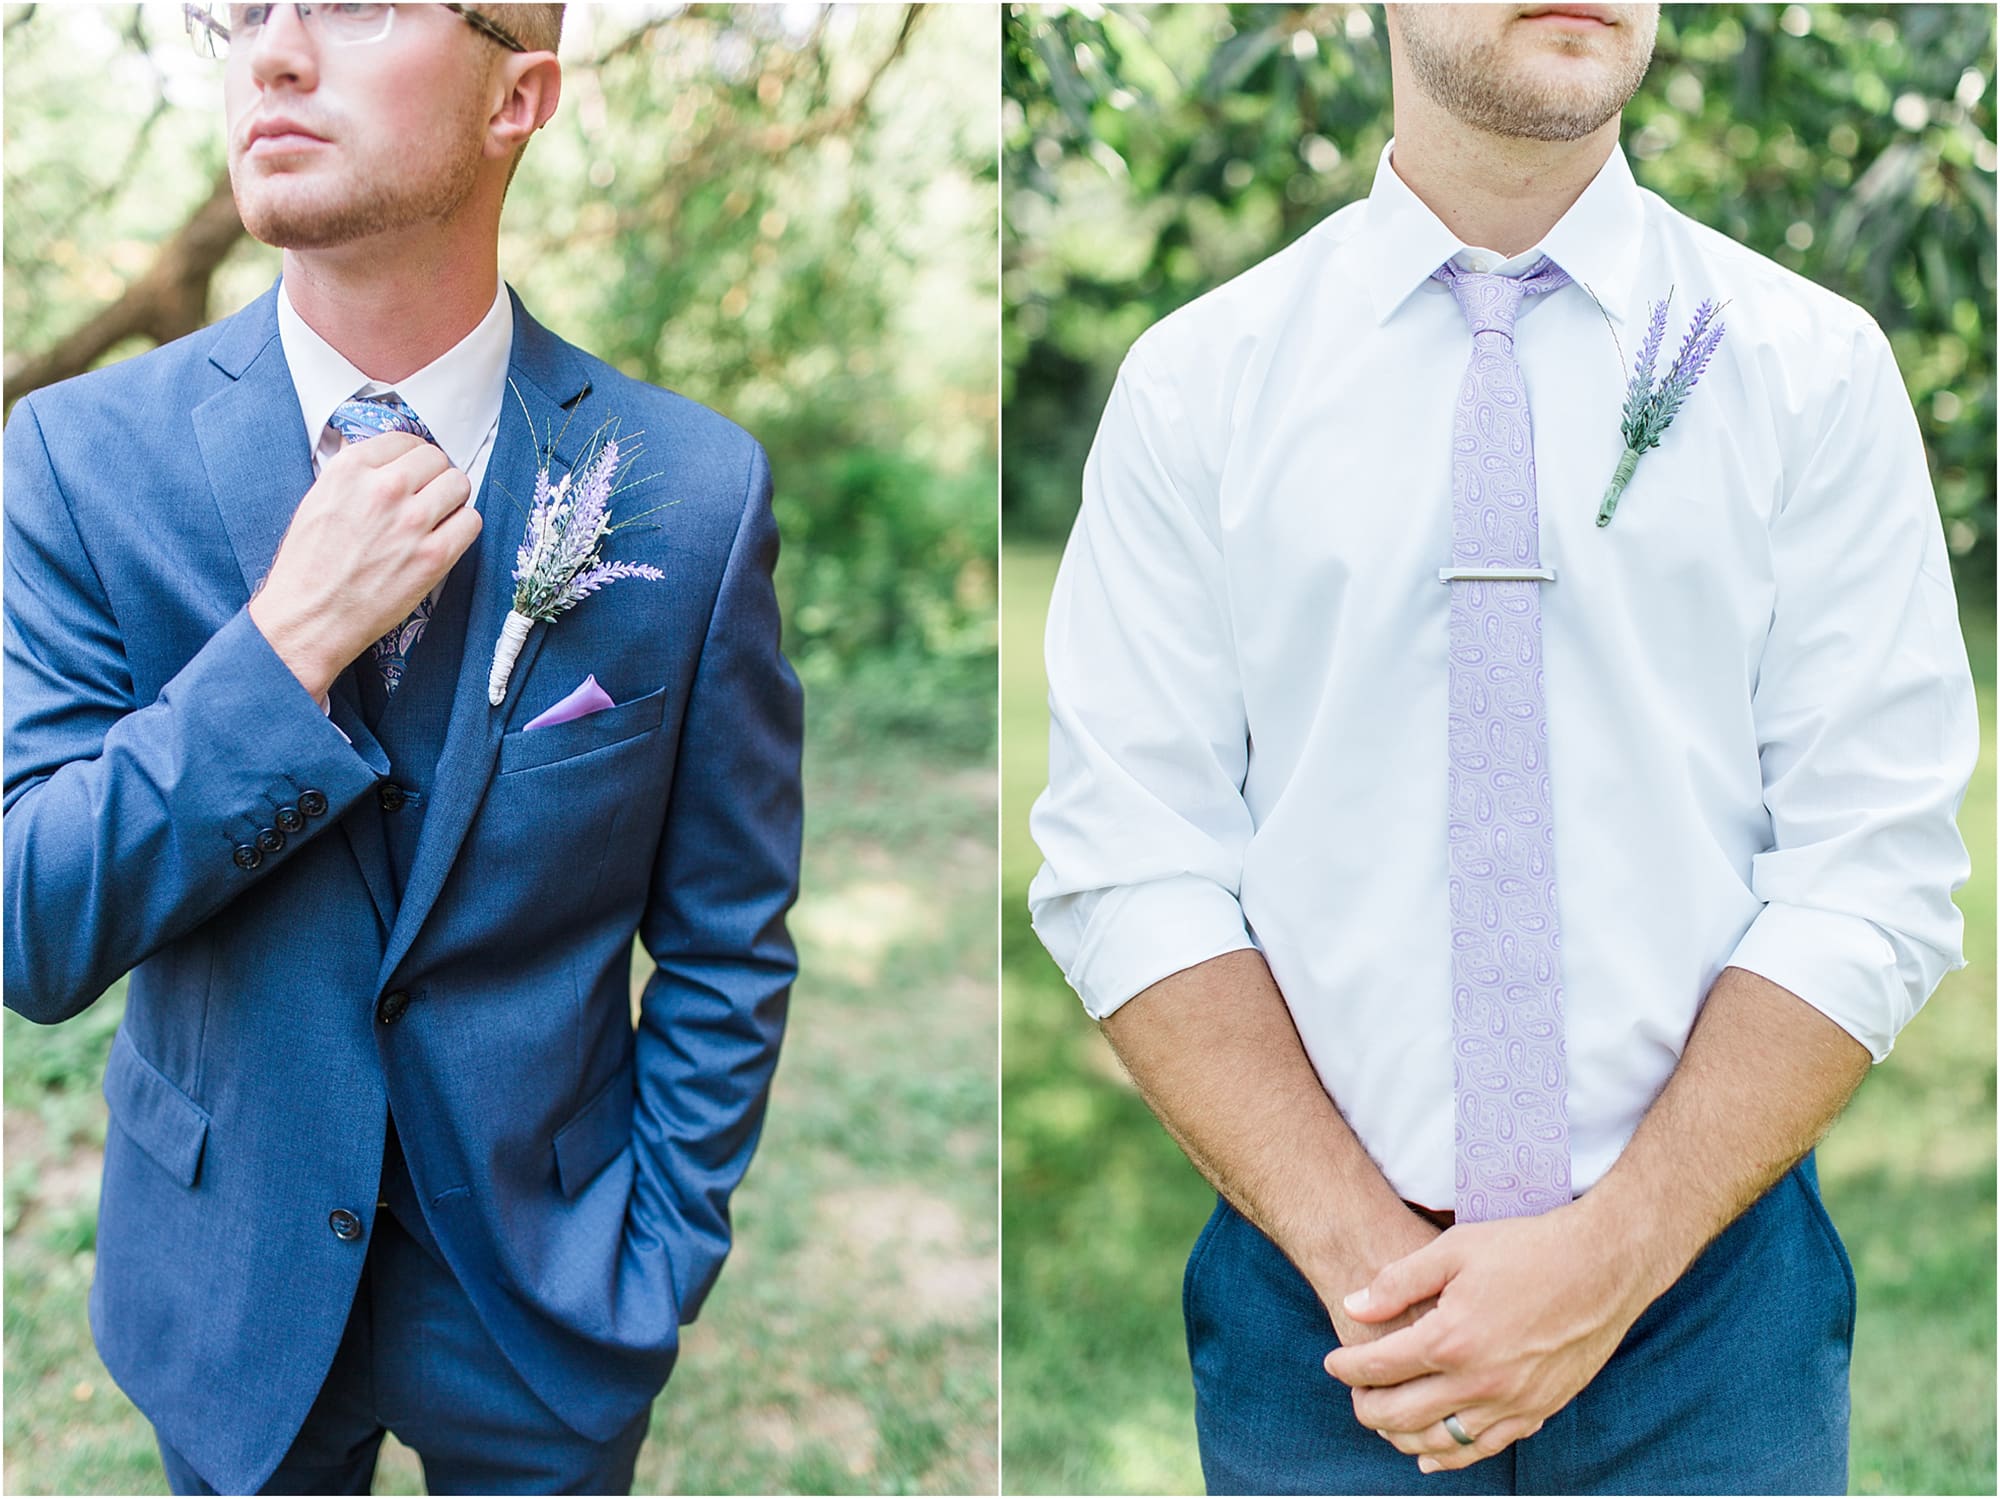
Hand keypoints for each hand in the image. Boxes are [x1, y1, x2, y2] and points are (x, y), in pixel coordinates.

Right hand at [248, 432, 476, 698]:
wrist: (309, 618)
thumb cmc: (308, 565)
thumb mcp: (319, 500)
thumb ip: (354, 475)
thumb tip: (383, 457)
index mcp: (350, 469)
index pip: (405, 440)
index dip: (412, 458)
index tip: (412, 472)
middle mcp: (384, 488)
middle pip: (436, 459)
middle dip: (434, 476)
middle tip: (427, 496)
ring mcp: (412, 522)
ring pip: (459, 485)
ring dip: (452, 498)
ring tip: (437, 516)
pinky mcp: (433, 556)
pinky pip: (471, 521)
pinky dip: (462, 526)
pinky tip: (445, 537)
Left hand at [1321, 1205, 1657, 1473]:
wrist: (1602, 1265)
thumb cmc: (1526, 1248)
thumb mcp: (1453, 1249)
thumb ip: (1398, 1282)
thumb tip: (1353, 1307)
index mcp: (1451, 1338)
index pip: (1379, 1367)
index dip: (1347, 1367)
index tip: (1333, 1363)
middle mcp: (1478, 1381)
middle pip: (1401, 1414)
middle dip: (1367, 1408)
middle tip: (1354, 1395)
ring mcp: (1511, 1403)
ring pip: (1440, 1442)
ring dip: (1403, 1436)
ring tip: (1384, 1421)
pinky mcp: (1538, 1411)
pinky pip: (1483, 1449)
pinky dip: (1449, 1456)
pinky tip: (1430, 1453)